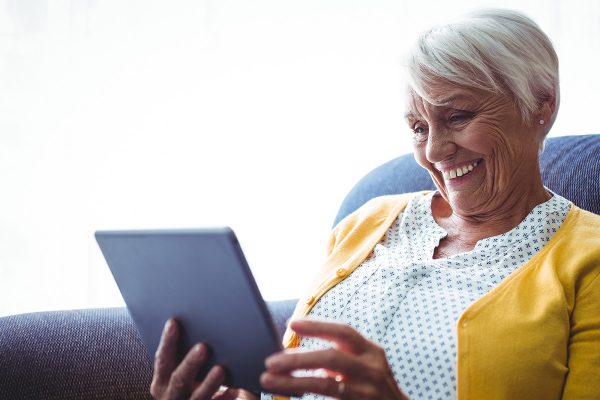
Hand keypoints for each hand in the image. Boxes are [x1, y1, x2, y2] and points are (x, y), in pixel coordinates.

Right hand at [150, 319, 256, 399]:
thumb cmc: (197, 375)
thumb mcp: (185, 364)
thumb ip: (188, 348)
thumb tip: (200, 313)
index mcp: (162, 380)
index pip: (163, 359)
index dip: (167, 341)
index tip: (174, 322)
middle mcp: (170, 395)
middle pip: (178, 379)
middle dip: (190, 363)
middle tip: (203, 347)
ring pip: (197, 397)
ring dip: (209, 383)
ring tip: (221, 369)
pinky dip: (223, 398)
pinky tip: (234, 390)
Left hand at [260, 319, 408, 399]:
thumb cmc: (372, 384)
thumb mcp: (363, 363)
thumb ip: (338, 355)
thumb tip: (293, 352)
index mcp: (371, 351)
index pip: (343, 331)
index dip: (317, 326)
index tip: (292, 324)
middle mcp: (371, 370)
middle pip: (331, 358)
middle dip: (298, 358)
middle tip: (271, 361)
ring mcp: (365, 393)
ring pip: (325, 385)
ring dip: (293, 382)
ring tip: (269, 380)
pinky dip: (305, 396)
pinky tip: (288, 395)